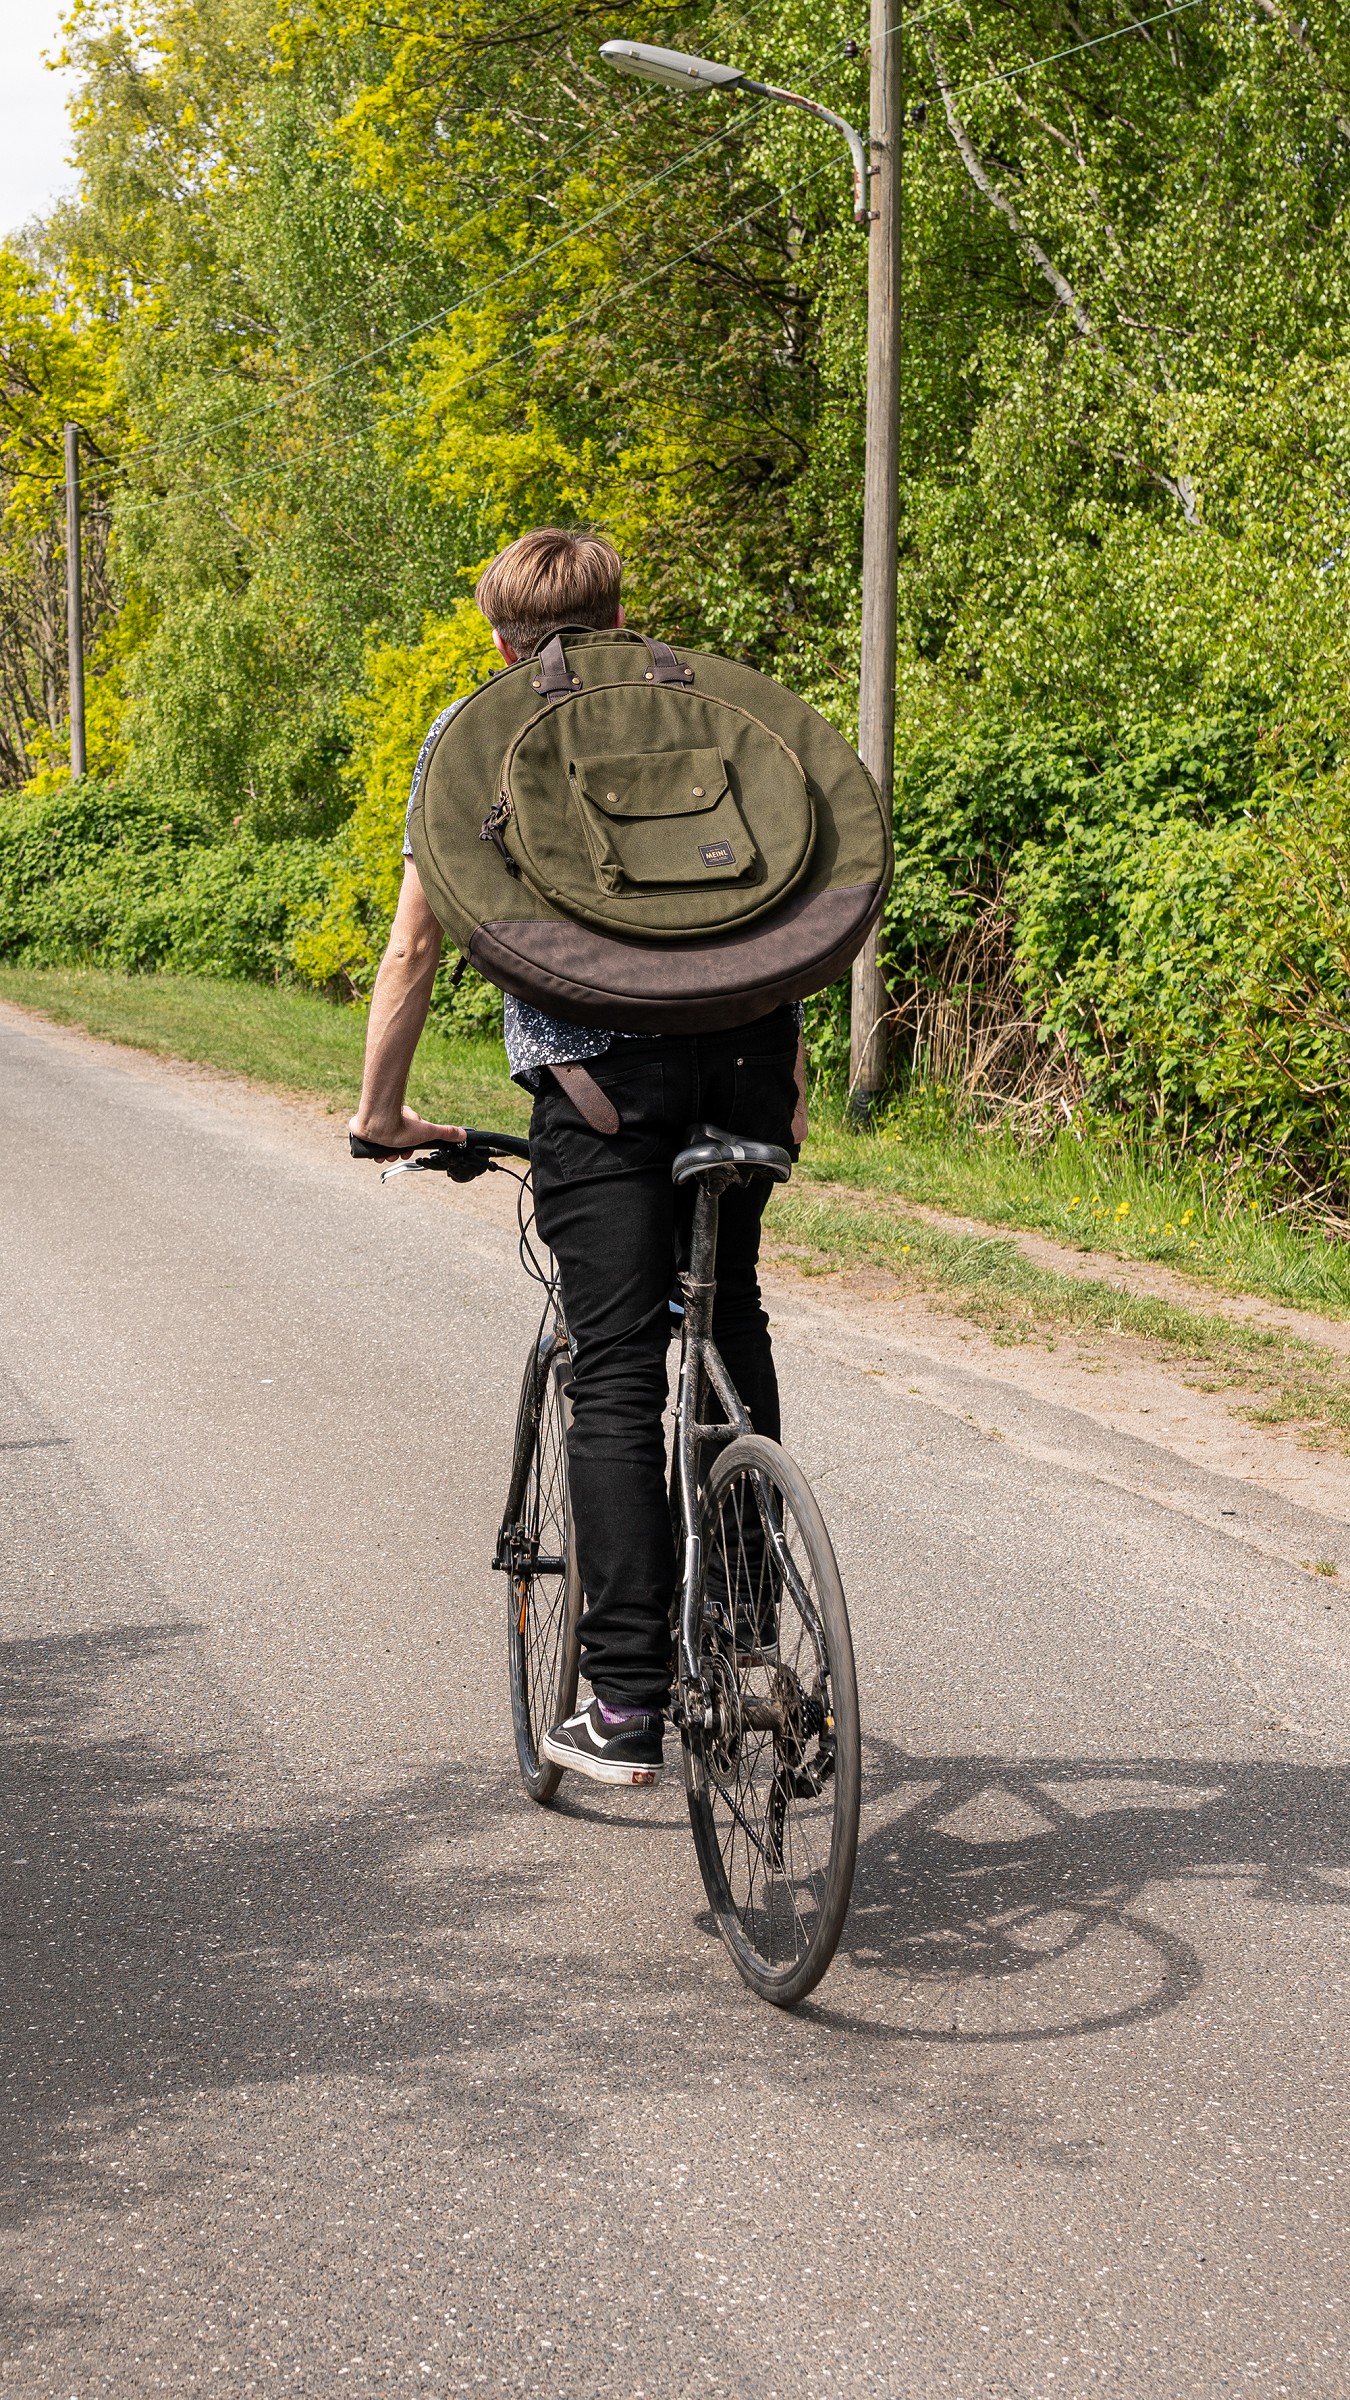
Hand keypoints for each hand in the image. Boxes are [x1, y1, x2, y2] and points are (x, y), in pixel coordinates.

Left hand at [348, 1105, 466, 1157]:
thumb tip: (463, 1134)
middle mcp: (387, 1120)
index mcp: (402, 1118)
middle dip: (396, 1152)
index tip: (407, 1152)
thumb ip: (445, 1133)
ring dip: (384, 1153)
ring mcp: (373, 1125)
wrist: (375, 1124)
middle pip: (393, 1141)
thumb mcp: (427, 1132)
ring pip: (380, 1144)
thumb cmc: (399, 1125)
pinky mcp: (360, 1129)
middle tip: (396, 1154)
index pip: (407, 1135)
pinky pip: (365, 1143)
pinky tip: (374, 1153)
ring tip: (385, 1155)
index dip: (408, 1147)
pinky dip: (370, 1151)